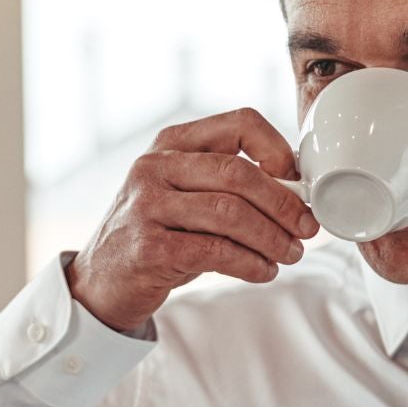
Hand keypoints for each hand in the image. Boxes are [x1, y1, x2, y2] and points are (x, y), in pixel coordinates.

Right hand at [66, 108, 317, 334]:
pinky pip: (215, 251)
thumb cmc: (155, 236)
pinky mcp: (148, 247)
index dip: (279, 149)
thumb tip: (296, 195)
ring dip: (271, 238)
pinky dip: (249, 263)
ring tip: (290, 254)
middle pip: (239, 173)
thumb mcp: (185, 197)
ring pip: (230, 213)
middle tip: (306, 229)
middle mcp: (155, 167)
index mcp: (171, 144)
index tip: (299, 182)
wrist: (101, 282)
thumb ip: (228, 186)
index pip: (239, 124)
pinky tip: (263, 271)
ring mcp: (147, 206)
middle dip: (284, 204)